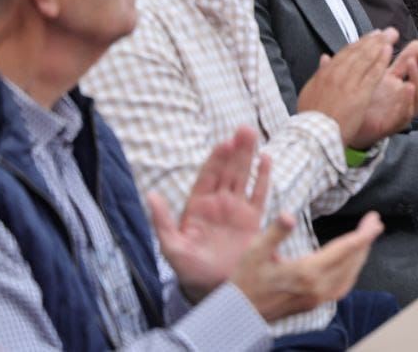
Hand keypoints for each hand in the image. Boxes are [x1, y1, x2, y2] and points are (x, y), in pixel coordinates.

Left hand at [148, 126, 270, 302]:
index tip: (223, 143)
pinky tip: (266, 159)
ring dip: (248, 156)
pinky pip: (259, 194)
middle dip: (235, 150)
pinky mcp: (252, 220)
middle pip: (228, 171)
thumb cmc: (189, 269)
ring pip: (243, 176)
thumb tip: (151, 196)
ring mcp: (236, 209)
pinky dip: (263, 177)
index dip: (216, 160)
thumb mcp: (172, 247)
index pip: (208, 176)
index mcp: (198, 205)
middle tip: (244, 130)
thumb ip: (162, 222)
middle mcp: (218, 203)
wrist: (215, 287)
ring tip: (252, 135)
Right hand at [231, 211, 383, 322]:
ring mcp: (317, 298)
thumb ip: (276, 231)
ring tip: (365, 239)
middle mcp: (317, 287)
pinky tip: (350, 264)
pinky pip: (342, 287)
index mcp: (307, 271)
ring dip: (360, 256)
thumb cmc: (246, 280)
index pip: (344, 249)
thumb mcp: (255, 250)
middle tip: (373, 222)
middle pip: (351, 261)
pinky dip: (352, 272)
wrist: (239, 314)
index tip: (375, 220)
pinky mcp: (314, 304)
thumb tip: (289, 214)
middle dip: (365, 241)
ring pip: (349, 276)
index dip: (363, 234)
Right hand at [296, 29, 396, 145]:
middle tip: (386, 31)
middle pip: (358, 52)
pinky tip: (389, 52)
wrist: (314, 134)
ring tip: (391, 36)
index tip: (371, 37)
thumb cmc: (311, 118)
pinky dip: (381, 60)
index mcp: (325, 73)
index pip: (345, 53)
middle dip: (373, 39)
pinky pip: (372, 73)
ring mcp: (348, 83)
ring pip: (366, 58)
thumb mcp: (310, 91)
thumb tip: (324, 58)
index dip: (360, 43)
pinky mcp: (359, 94)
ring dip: (379, 45)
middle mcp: (336, 74)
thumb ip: (320, 73)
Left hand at [350, 39, 417, 148]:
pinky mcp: (395, 124)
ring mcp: (404, 111)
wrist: (350, 123)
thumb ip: (400, 60)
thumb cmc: (367, 101)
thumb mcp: (385, 74)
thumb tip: (415, 42)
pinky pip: (407, 112)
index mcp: (407, 86)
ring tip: (412, 62)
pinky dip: (408, 99)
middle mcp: (409, 99)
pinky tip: (408, 86)